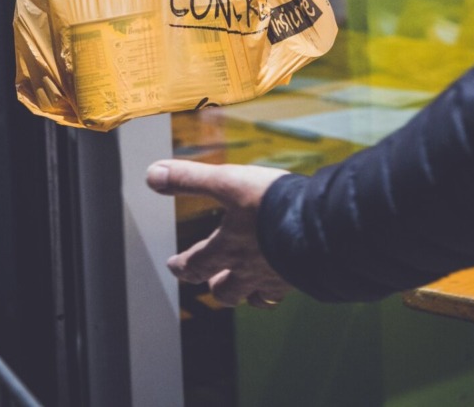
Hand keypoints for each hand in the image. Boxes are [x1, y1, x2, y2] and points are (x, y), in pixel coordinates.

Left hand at [146, 159, 294, 308]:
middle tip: (209, 282)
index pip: (196, 265)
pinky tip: (282, 281)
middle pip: (225, 290)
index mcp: (227, 248)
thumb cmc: (271, 204)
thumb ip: (190, 179)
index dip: (183, 266)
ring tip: (244, 290)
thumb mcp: (227, 182)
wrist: (321, 226)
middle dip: (215, 286)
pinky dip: (276, 290)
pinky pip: (284, 292)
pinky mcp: (300, 278)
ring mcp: (275, 278)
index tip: (175, 266)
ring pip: (254, 298)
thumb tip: (152, 175)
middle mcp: (248, 269)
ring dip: (245, 294)